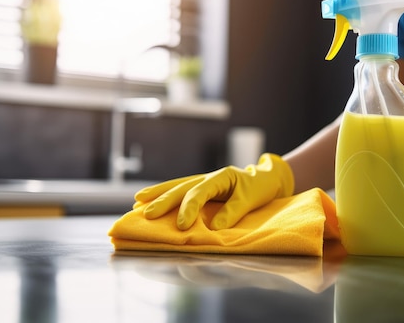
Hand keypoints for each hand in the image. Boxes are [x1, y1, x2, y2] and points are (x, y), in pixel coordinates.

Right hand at [135, 153, 293, 229]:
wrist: (265, 180)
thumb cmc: (259, 189)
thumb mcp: (251, 198)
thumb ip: (234, 211)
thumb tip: (215, 226)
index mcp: (220, 177)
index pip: (199, 193)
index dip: (189, 209)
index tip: (182, 226)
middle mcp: (207, 177)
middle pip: (181, 188)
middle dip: (163, 201)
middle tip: (148, 214)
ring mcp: (202, 182)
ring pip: (175, 187)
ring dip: (157, 195)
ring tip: (137, 203)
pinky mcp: (200, 189)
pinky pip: (179, 190)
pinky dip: (163, 194)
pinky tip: (146, 199)